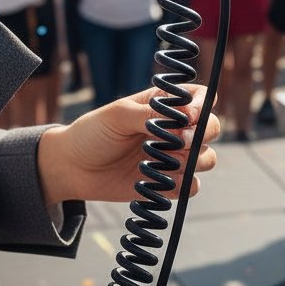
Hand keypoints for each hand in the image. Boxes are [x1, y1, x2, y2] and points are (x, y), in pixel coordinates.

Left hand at [37, 86, 219, 204]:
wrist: (73, 168)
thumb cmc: (93, 133)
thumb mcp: (118, 115)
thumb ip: (151, 115)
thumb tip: (181, 118)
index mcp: (165, 105)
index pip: (201, 98)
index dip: (202, 106)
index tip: (189, 116)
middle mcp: (175, 129)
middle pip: (212, 128)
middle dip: (204, 134)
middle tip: (181, 141)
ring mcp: (173, 157)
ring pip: (207, 159)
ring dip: (195, 161)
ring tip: (165, 161)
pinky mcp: (168, 183)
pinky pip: (192, 187)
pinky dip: (183, 185)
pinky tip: (158, 180)